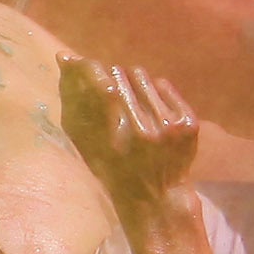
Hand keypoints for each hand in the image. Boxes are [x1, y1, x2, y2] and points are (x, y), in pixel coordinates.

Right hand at [61, 61, 198, 206]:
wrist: (156, 196)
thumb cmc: (113, 169)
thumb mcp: (87, 144)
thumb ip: (73, 102)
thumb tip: (64, 57)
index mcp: (117, 139)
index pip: (106, 87)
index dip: (92, 70)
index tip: (86, 66)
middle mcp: (146, 131)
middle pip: (123, 75)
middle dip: (112, 77)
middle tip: (112, 90)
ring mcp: (171, 126)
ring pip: (144, 77)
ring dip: (132, 82)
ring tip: (132, 100)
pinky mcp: (189, 123)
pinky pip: (164, 85)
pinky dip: (154, 90)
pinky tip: (151, 108)